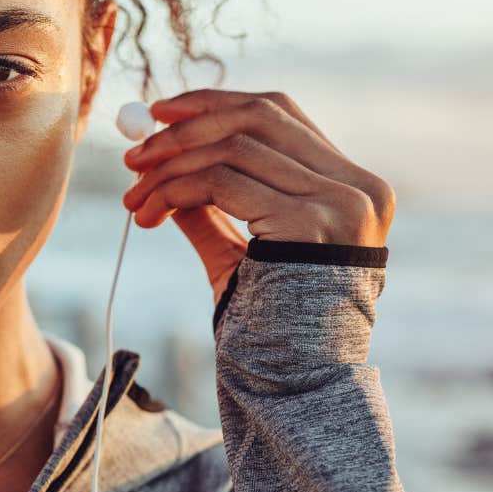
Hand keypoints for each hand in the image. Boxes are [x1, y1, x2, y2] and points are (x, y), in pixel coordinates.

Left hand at [119, 90, 395, 303]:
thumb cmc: (270, 328)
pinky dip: (173, 189)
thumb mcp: (239, 252)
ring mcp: (340, 205)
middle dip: (184, 128)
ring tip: (133, 197)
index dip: (214, 104)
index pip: (278, 113)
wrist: (295, 387)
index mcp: (355, 187)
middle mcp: (360, 189)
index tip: (159, 113)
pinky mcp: (309, 224)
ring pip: (232, 148)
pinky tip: (150, 214)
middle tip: (133, 154)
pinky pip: (221, 183)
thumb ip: (211, 205)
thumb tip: (159, 163)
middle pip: (257, 117)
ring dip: (168, 166)